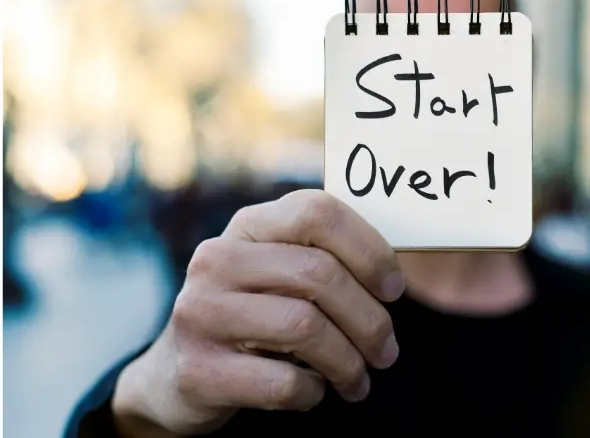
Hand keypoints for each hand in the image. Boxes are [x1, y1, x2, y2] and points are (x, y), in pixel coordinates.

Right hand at [112, 190, 403, 435]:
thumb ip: (327, 259)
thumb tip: (397, 271)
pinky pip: (282, 381)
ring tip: (359, 381)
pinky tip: (314, 391)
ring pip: (305, 327)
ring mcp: (200, 312)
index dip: (369, 249)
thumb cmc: (254, 315)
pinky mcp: (197, 369)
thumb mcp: (280, 274)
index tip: (394, 288)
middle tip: (388, 352)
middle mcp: (217, 259)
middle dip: (370, 320)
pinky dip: (312, 391)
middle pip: (319, 275)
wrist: (176, 373)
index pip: (318, 212)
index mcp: (248, 225)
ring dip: (349, 362)